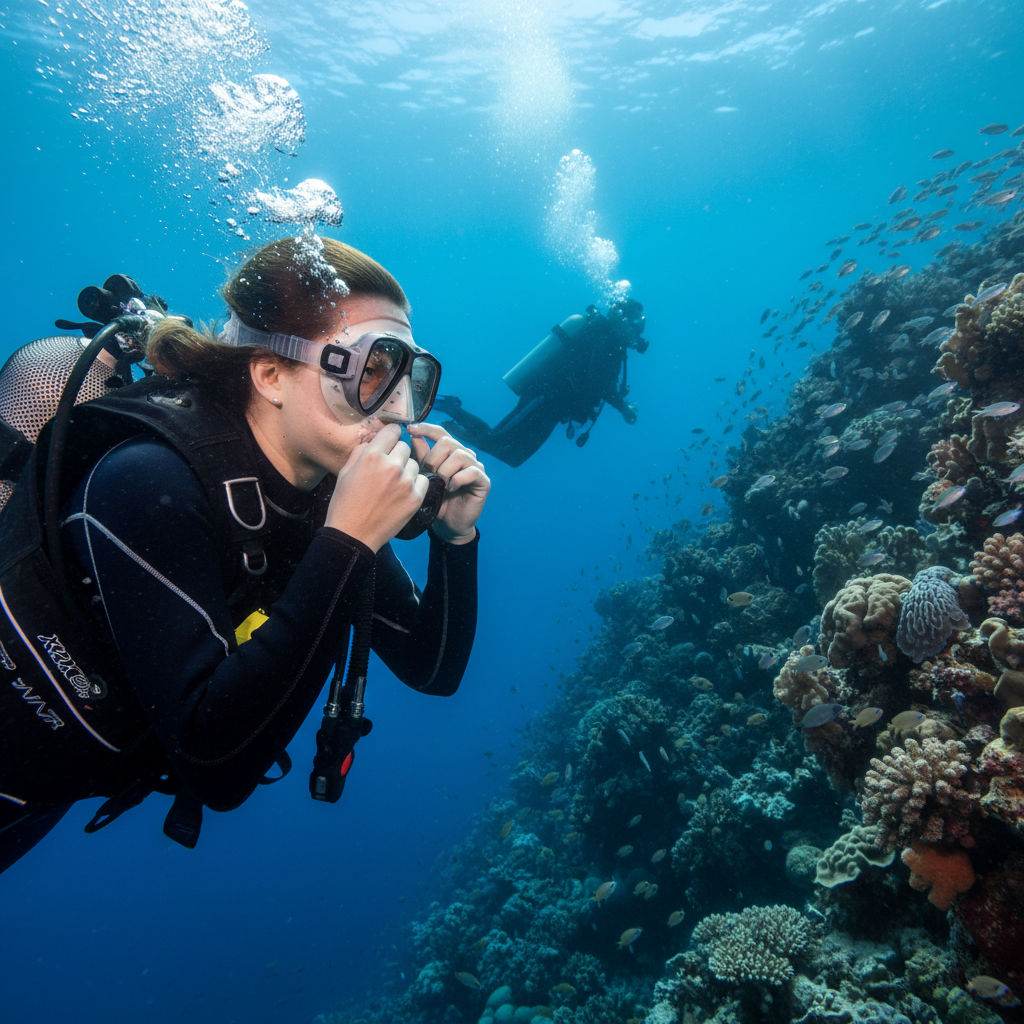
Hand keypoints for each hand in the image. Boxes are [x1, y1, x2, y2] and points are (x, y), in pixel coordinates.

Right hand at [326, 424, 428, 550]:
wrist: (353, 535)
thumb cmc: (345, 503)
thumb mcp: (345, 471)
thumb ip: (362, 451)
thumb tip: (376, 439)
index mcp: (372, 456)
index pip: (393, 431)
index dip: (390, 436)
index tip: (389, 442)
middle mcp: (391, 466)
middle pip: (404, 447)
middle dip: (396, 454)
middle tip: (388, 468)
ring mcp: (406, 483)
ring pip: (414, 464)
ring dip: (406, 470)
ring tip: (393, 484)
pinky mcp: (415, 498)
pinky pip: (423, 480)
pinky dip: (415, 484)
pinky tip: (402, 493)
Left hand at [407, 422, 489, 544]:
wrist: (447, 524)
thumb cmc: (436, 500)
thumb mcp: (424, 477)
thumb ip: (421, 457)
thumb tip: (413, 436)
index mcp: (451, 452)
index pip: (440, 432)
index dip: (426, 428)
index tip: (409, 428)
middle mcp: (466, 455)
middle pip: (448, 442)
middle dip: (433, 459)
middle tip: (428, 476)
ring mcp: (476, 467)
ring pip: (459, 455)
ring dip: (445, 471)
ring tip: (440, 485)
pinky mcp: (484, 481)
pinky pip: (471, 472)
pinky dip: (458, 480)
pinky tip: (451, 489)